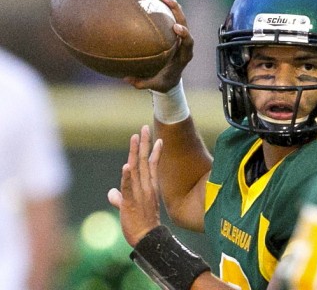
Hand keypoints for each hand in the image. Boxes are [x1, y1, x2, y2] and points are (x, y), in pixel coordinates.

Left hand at [108, 125, 161, 246]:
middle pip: (144, 161)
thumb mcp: (128, 207)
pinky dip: (127, 177)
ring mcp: (140, 194)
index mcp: (148, 187)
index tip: (155, 138)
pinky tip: (126, 166)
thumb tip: (112, 193)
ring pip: (137, 169)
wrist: (146, 239)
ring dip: (135, 152)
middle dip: (144, 143)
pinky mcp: (131, 203)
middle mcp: (146, 187)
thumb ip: (120, 197)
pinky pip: (128, 188)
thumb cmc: (139, 224)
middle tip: (145, 128)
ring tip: (136, 137)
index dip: (152, 150)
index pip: (150, 164)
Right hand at [124, 0, 193, 92]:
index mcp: (184, 55)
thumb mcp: (154, 85)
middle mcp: (184, 42)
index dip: (185, 34)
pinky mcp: (172, 28)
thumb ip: (142, 83)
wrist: (171, 79)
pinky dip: (161, 2)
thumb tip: (125, 78)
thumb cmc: (163, 82)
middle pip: (184, 21)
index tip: (177, 28)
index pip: (188, 42)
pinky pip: (169, 13)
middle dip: (176, 9)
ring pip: (177, 13)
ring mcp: (179, 33)